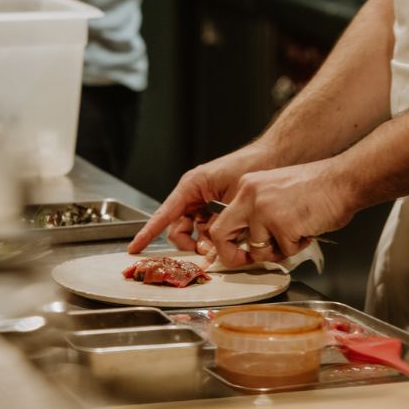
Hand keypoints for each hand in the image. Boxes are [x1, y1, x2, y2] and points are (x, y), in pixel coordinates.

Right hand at [127, 142, 274, 256]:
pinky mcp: (215, 207)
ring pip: (194, 231)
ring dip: (204, 242)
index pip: (164, 214)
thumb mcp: (230, 196)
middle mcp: (194, 194)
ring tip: (222, 244)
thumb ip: (216, 221)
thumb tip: (208, 246)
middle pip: (179, 229)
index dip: (147, 232)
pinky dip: (215, 235)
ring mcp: (204, 201)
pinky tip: (232, 236)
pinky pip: (208, 227)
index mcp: (191, 186)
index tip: (134, 247)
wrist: (273, 156)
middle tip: (206, 252)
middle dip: (189, 244)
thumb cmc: (250, 165)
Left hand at [203, 159, 357, 268]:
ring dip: (278, 250)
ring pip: (258, 250)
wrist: (344, 180)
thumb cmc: (319, 187)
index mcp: (247, 186)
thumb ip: (258, 210)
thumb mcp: (276, 191)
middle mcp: (250, 196)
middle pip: (221, 234)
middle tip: (247, 261)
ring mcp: (265, 211)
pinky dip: (299, 246)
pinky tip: (308, 229)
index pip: (221, 219)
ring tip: (296, 232)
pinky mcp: (283, 225)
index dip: (228, 242)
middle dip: (232, 255)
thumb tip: (249, 240)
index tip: (238, 251)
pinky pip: (285, 251)